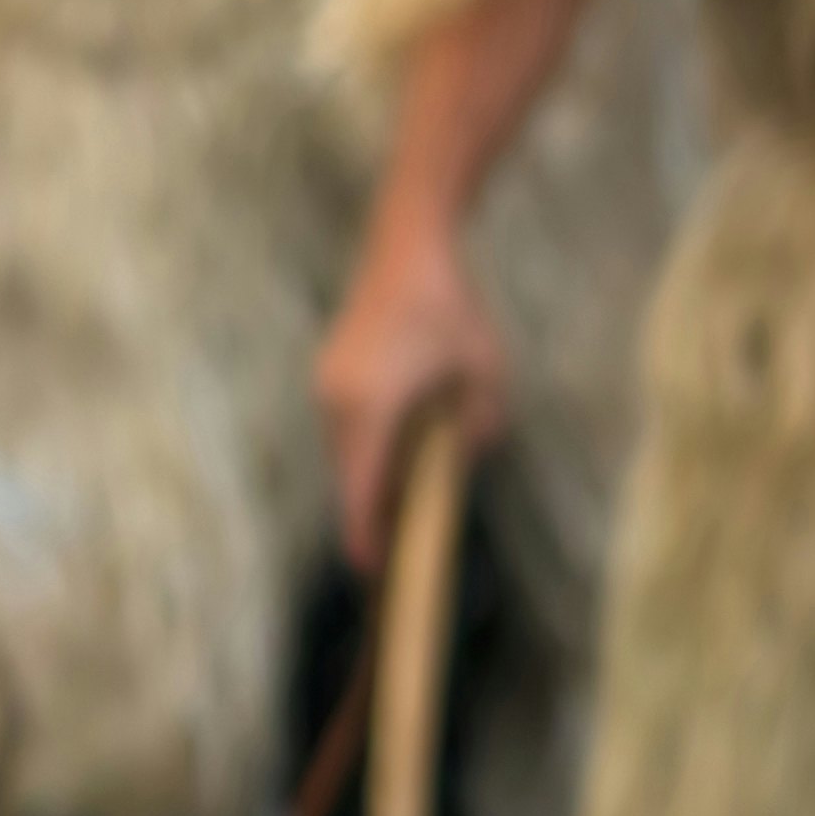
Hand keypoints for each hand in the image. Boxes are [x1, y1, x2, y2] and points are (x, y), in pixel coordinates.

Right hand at [316, 218, 508, 567]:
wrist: (409, 245)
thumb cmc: (453, 308)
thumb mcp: (487, 373)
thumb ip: (482, 426)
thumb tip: (464, 459)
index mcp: (370, 407)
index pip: (360, 489)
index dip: (365, 534)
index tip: (370, 571)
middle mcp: (337, 401)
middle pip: (350, 475)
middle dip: (370, 511)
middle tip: (392, 551)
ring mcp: (327, 384)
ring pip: (346, 450)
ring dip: (369, 475)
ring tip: (396, 506)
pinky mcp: (330, 370)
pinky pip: (345, 425)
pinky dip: (366, 446)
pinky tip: (395, 454)